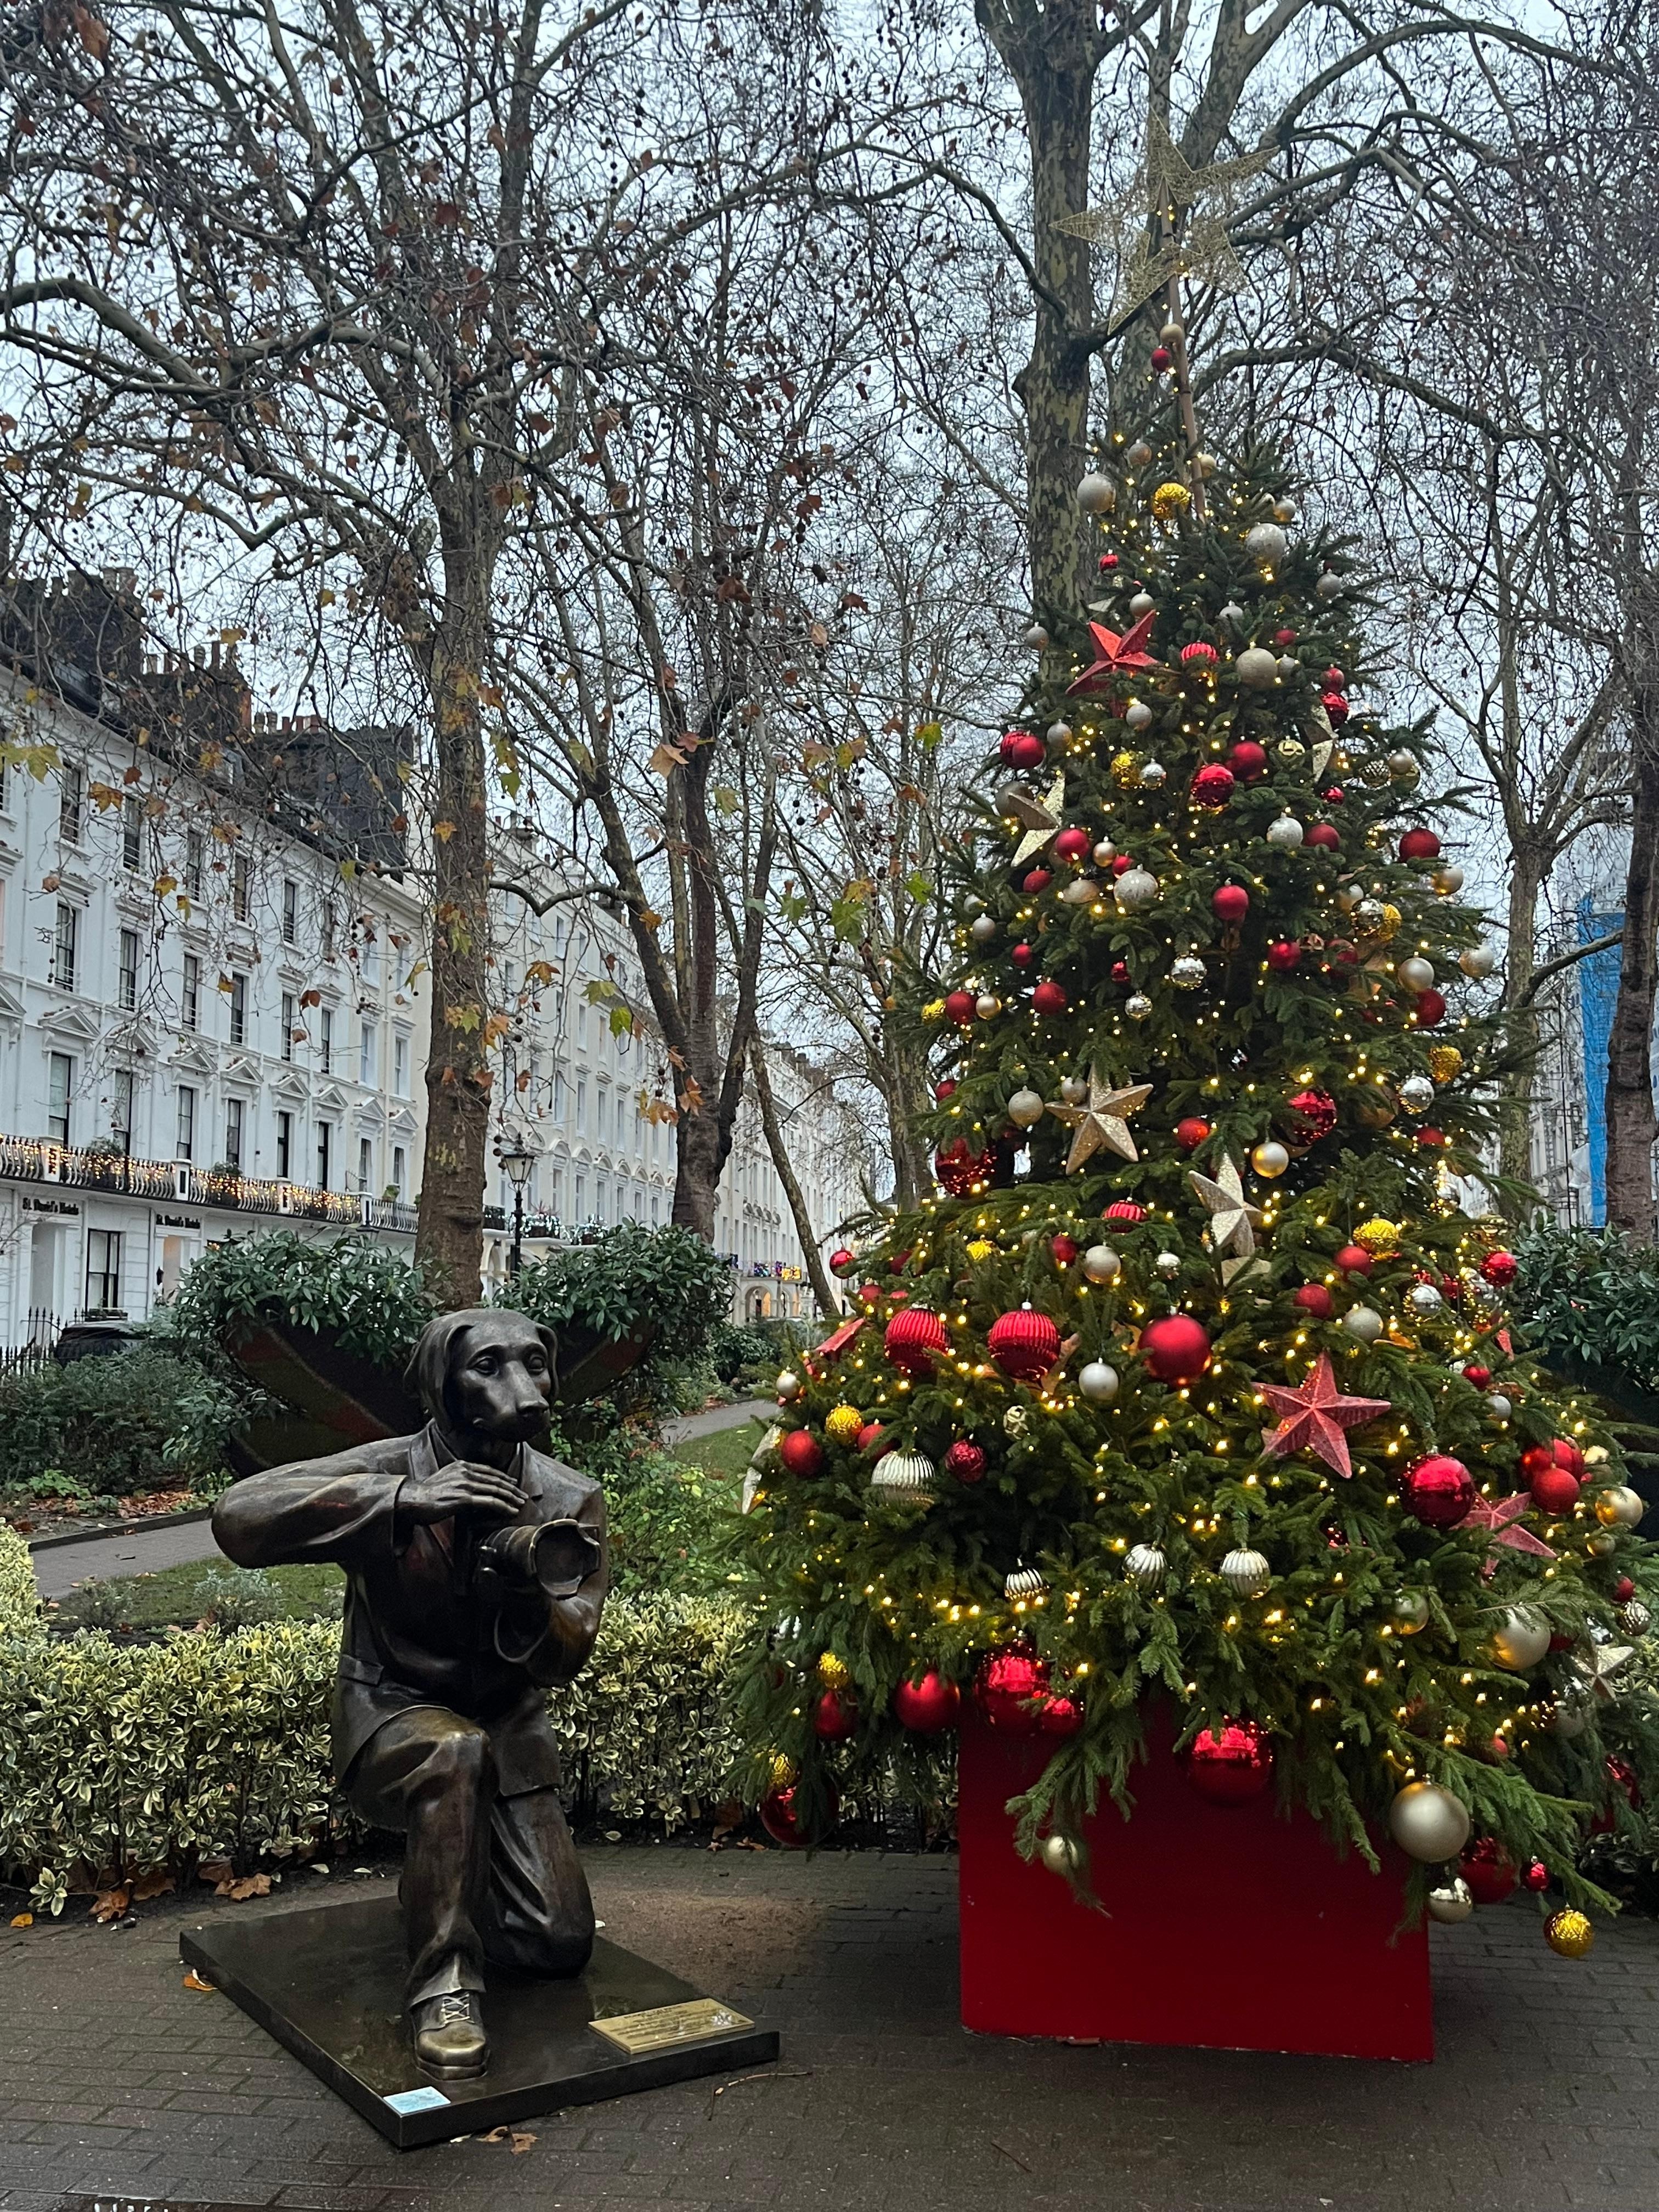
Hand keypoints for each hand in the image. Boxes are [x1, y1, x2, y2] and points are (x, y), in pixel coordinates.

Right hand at [398, 1461, 523, 1526]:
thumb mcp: (445, 1479)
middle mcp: (465, 1472)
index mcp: (461, 1466)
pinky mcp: (463, 1498)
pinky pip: (489, 1502)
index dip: (504, 1478)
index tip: (514, 1484)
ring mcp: (465, 1484)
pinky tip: (510, 1511)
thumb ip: (459, 1478)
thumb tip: (472, 1486)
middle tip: (523, 1496)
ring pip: (495, 1490)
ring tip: (521, 1504)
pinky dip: (503, 1506)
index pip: (489, 1471)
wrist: (412, 1500)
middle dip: (512, 1489)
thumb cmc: (426, 1494)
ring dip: (511, 1498)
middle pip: (496, 1480)